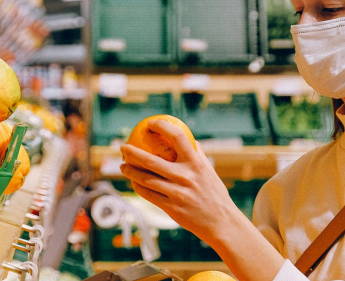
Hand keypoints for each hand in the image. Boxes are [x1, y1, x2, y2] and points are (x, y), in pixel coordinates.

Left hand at [119, 119, 239, 240]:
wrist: (220, 221)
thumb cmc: (214, 193)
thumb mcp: (209, 171)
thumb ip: (197, 154)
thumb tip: (187, 138)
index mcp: (196, 163)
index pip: (178, 137)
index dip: (162, 127)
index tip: (151, 123)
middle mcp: (185, 176)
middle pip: (151, 160)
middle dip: (132, 152)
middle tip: (123, 148)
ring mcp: (177, 193)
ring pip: (145, 179)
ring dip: (130, 171)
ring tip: (123, 166)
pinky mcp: (171, 207)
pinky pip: (148, 194)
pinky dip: (138, 187)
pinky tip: (134, 183)